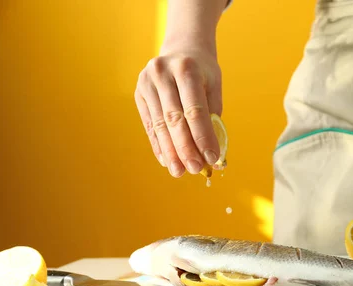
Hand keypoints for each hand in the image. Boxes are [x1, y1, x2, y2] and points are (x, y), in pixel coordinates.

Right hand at [134, 48, 221, 176]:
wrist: (181, 47)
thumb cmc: (202, 71)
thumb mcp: (213, 86)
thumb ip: (213, 117)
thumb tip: (214, 155)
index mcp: (186, 69)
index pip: (195, 110)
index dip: (203, 137)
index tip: (212, 158)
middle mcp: (163, 73)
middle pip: (174, 119)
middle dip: (186, 149)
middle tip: (195, 169)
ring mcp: (147, 82)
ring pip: (160, 125)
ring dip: (171, 152)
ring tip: (180, 171)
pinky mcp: (138, 93)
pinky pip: (150, 124)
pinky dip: (159, 145)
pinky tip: (167, 160)